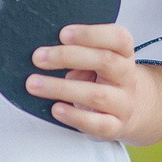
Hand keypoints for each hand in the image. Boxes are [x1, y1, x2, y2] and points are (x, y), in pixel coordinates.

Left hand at [27, 23, 150, 141]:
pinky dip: (74, 116)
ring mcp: (123, 103)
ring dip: (61, 88)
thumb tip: (45, 54)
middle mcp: (127, 77)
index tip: (63, 34)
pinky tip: (55, 108)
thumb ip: (78, 53)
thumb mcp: (95, 60)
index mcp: (124, 54)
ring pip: (96, 95)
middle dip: (67, 57)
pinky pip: (96, 123)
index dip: (91, 34)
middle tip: (38, 57)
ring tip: (34, 84)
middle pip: (105, 61)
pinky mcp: (115, 126)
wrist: (123, 110)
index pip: (117, 38)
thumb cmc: (101, 78)